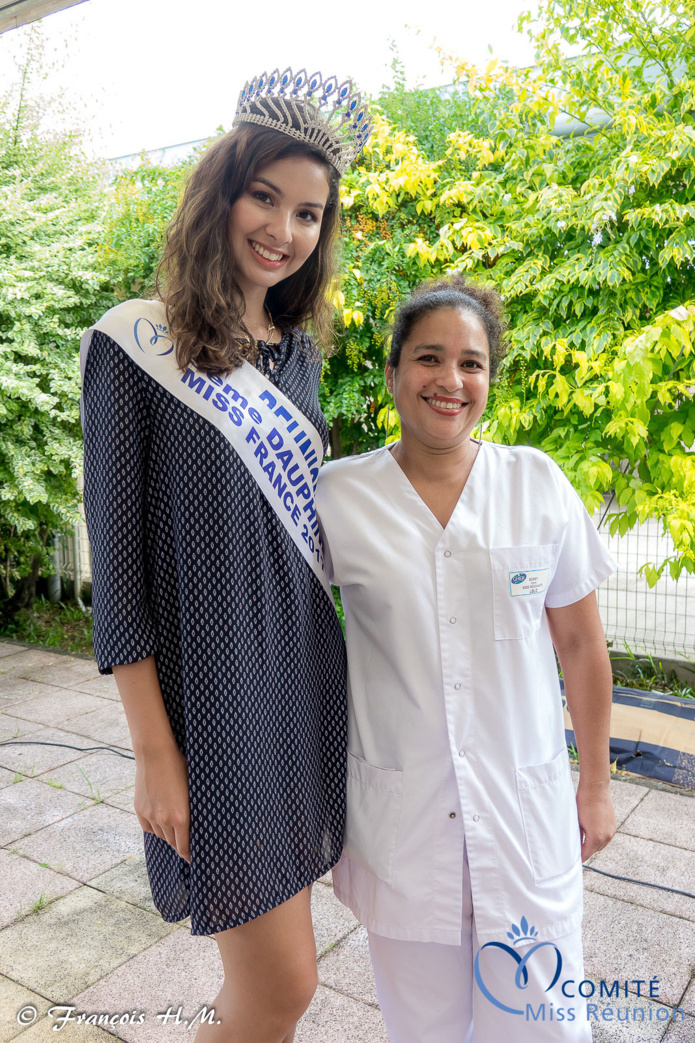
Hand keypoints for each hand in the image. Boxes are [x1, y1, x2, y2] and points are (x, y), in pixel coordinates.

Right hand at [134, 744, 190, 862]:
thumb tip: (199, 823)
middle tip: (186, 846)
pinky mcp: (140, 810)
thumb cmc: (180, 767)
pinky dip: (155, 827)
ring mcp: (150, 815)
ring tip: (174, 831)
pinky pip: (149, 827)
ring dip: (168, 835)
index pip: (185, 846)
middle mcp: (164, 820)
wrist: (155, 754)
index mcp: (181, 817)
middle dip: (180, 845)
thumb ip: (192, 809)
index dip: (189, 855)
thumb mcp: (192, 789)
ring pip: (161, 835)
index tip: (193, 859)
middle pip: (173, 843)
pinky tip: (161, 821)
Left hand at [576, 781, 615, 861]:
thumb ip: (577, 836)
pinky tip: (590, 834)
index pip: (586, 854)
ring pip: (600, 845)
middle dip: (585, 851)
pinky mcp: (613, 825)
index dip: (579, 857)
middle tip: (576, 852)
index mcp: (596, 838)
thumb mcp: (577, 822)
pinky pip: (605, 837)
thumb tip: (576, 845)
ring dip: (592, 845)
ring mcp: (611, 831)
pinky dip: (598, 838)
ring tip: (583, 843)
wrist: (595, 788)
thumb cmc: (583, 803)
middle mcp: (606, 836)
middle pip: (594, 851)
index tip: (573, 861)